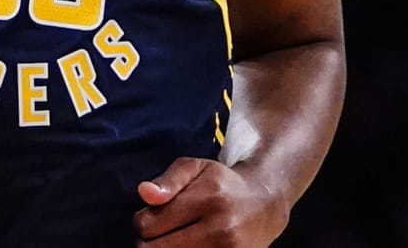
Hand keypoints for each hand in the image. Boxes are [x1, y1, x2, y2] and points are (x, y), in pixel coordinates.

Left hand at [134, 157, 288, 245]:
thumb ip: (168, 180)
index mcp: (207, 198)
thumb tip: (144, 193)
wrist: (264, 203)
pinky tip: (189, 245)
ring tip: (175, 239)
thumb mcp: (195, 168)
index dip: (142, 221)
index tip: (153, 216)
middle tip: (161, 232)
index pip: (148, 224)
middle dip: (150, 241)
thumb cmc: (222, 184)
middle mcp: (221, 227)